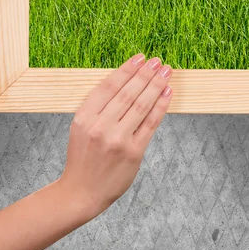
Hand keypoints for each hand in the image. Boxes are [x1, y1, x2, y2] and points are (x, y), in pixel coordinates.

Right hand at [58, 53, 172, 220]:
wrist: (81, 192)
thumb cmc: (84, 156)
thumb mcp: (81, 127)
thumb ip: (99, 106)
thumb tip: (127, 78)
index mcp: (84, 117)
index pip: (109, 86)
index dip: (126, 69)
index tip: (140, 57)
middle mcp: (100, 127)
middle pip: (128, 93)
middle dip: (145, 74)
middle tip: (157, 61)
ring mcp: (118, 140)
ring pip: (142, 105)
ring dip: (156, 85)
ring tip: (166, 71)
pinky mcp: (133, 152)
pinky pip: (151, 123)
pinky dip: (161, 105)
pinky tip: (167, 92)